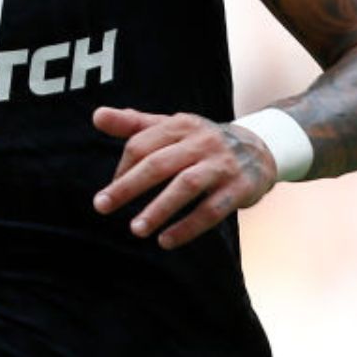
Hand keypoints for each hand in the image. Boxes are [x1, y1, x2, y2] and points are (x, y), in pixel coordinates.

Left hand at [90, 107, 277, 248]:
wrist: (261, 148)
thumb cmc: (201, 141)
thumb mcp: (171, 127)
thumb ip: (133, 124)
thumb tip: (96, 115)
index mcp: (180, 125)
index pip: (141, 144)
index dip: (122, 169)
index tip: (109, 193)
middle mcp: (201, 141)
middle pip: (159, 163)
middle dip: (128, 186)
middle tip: (102, 207)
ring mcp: (222, 164)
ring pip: (186, 186)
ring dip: (159, 209)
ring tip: (136, 229)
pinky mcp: (239, 188)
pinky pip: (212, 210)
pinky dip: (188, 226)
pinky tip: (166, 241)